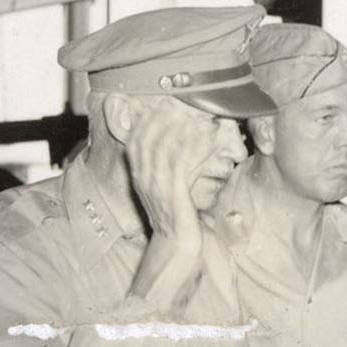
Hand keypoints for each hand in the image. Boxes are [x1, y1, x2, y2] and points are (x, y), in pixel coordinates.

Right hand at [122, 99, 214, 243]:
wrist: (177, 250)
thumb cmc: (178, 221)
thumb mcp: (168, 192)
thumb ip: (168, 170)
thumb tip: (180, 148)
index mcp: (140, 175)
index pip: (138, 137)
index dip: (150, 116)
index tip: (164, 100)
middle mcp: (144, 178)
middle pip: (150, 135)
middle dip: (165, 114)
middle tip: (183, 97)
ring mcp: (157, 186)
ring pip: (166, 145)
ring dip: (183, 124)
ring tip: (199, 109)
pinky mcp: (174, 194)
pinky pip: (182, 163)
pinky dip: (195, 145)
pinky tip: (208, 134)